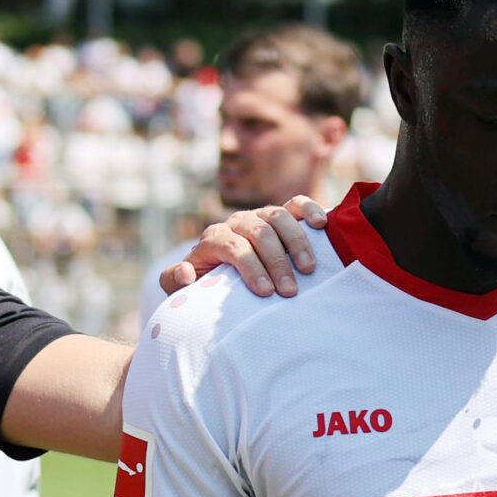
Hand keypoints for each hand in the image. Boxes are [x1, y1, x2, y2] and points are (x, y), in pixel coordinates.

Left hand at [162, 197, 328, 298]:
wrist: (220, 272)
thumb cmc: (206, 284)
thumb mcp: (184, 287)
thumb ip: (174, 281)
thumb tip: (185, 273)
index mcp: (214, 237)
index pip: (233, 247)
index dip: (250, 268)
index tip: (266, 292)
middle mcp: (237, 222)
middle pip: (259, 234)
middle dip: (276, 263)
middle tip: (290, 291)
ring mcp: (259, 215)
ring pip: (278, 218)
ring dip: (296, 243)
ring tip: (308, 270)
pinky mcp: (279, 214)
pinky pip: (295, 204)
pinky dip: (309, 210)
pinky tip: (322, 225)